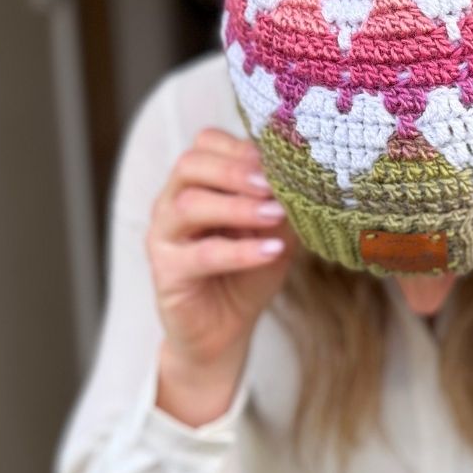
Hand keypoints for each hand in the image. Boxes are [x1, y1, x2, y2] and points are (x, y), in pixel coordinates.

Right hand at [146, 129, 291, 421]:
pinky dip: (240, 251)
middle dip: (236, 171)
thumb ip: (282, 202)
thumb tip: (307, 175)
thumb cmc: (248, 273)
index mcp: (196, 183)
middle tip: (273, 185)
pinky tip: (271, 250)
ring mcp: (164, 235)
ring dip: (238, 207)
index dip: (240, 147)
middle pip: (190, 165)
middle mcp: (172, 201)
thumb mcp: (274, 231)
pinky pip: (201, 254)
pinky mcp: (166, 271)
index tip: (278, 161)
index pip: (205, 143)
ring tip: (276, 215)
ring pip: (189, 205)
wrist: (225, 330)